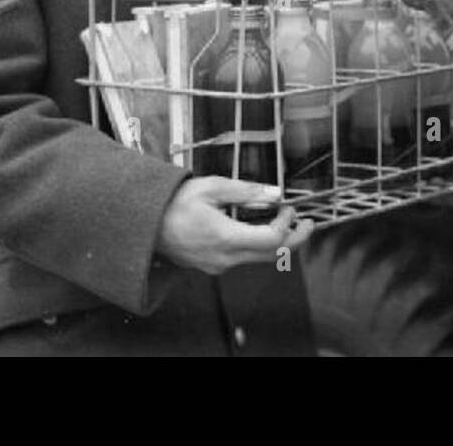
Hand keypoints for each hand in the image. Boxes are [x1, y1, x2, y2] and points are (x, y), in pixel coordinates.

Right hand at [156, 176, 312, 274]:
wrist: (144, 225)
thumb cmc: (175, 202)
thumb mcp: (212, 187)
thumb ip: (246, 191)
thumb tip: (275, 193)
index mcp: (226, 238)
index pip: (272, 241)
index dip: (288, 225)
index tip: (290, 207)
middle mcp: (225, 258)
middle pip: (271, 256)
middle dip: (295, 239)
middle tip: (308, 223)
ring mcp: (218, 266)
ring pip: (258, 259)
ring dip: (277, 243)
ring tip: (285, 221)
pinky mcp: (212, 266)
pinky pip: (243, 258)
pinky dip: (258, 245)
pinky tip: (259, 227)